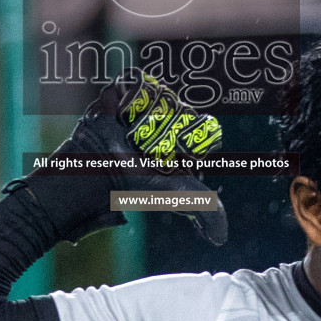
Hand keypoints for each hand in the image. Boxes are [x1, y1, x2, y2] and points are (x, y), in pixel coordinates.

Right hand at [39, 69, 227, 245]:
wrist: (99, 170)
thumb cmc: (137, 184)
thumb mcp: (177, 196)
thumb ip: (206, 213)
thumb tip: (221, 239)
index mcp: (186, 136)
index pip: (202, 125)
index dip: (187, 138)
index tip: (169, 155)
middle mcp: (170, 116)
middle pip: (181, 108)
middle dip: (163, 129)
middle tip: (144, 147)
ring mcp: (149, 101)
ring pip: (161, 94)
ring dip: (144, 116)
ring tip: (128, 133)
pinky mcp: (126, 88)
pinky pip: (137, 81)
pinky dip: (128, 97)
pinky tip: (119, 116)